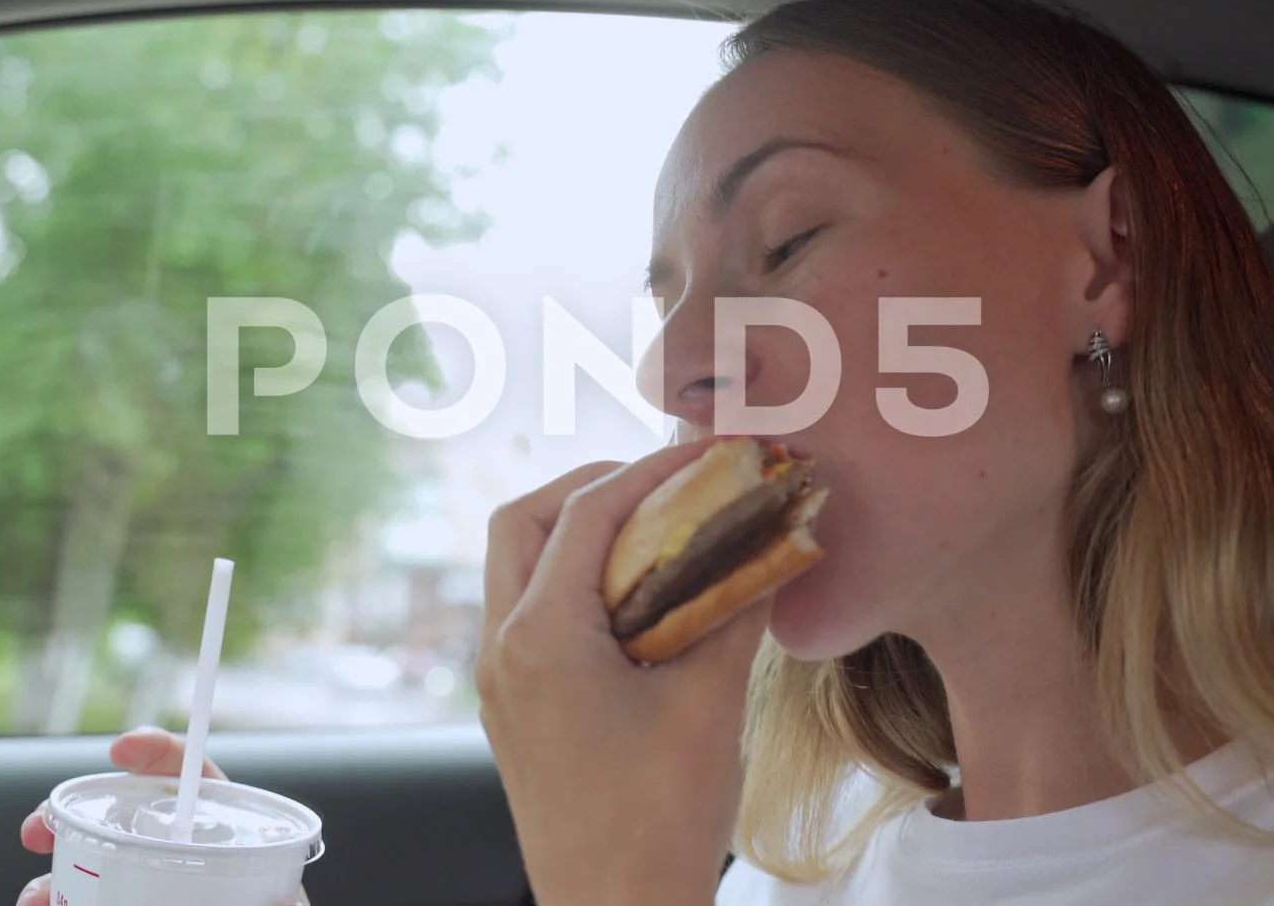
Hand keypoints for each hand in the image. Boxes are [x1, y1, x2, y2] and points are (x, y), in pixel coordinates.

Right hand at [14, 727, 308, 905]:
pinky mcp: (123, 902)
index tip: (122, 748)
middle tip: (36, 828)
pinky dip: (54, 905)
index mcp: (224, 836)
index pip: (194, 779)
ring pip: (90, 874)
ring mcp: (144, 888)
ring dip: (51, 881)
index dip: (160, 754)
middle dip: (72, 818)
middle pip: (122, 823)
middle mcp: (178, 857)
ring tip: (36, 899)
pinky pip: (82, 903)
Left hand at [478, 440, 769, 905]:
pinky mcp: (513, 710)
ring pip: (517, 568)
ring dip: (578, 536)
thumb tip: (774, 543)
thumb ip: (736, 610)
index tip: (707, 450)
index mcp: (539, 638)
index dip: (651, 469)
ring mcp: (499, 682)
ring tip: (660, 537)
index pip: (585, 514)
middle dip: (592, 488)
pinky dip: (575, 586)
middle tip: (666, 486)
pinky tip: (641, 604)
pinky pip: (529, 615)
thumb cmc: (657, 823)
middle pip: (522, 521)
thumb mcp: (709, 706)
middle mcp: (501, 649)